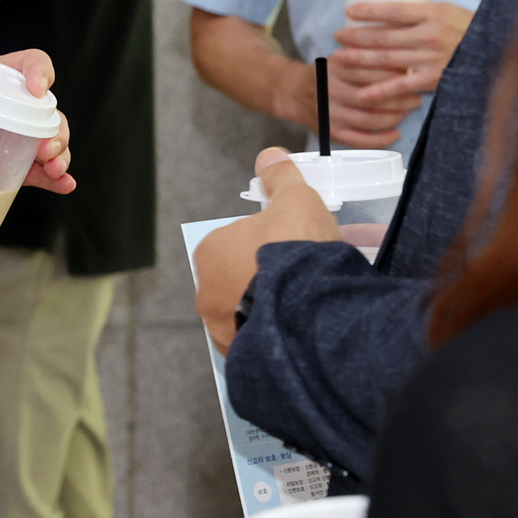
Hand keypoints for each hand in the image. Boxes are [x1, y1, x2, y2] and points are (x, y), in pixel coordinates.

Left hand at [0, 49, 75, 193]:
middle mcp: (12, 106)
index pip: (29, 64)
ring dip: (60, 154)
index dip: (40, 72)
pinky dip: (54, 178)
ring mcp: (14, 137)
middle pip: (48, 109)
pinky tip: (64, 184)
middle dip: (56, 127)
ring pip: (50, 140)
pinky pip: (38, 170)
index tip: (37, 89)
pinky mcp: (10, 165)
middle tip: (46, 148)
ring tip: (54, 168)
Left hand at [195, 150, 342, 350]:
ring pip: (250, 314)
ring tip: (308, 304)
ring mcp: (224, 332)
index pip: (233, 243)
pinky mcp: (244, 360)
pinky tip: (303, 330)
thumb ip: (281, 179)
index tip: (289, 246)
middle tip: (302, 275)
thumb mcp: (295, 201)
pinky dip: (278, 337)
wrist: (310, 312)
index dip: (264, 242)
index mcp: (211, 254)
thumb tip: (269, 157)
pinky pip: (261, 343)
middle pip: (240, 280)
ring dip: (274, 309)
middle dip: (267, 277)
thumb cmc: (294, 250)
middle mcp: (208, 297)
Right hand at [278, 59, 409, 151]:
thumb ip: (367, 57)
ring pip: (369, 120)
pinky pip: (360, 140)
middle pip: (371, 97)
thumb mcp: (342, 57)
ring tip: (408, 111)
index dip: (394, 75)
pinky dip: (381, 139)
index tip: (411, 75)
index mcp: (334, 68)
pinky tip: (395, 134)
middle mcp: (330, 91)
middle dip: (399, 98)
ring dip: (394, 117)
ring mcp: (330, 114)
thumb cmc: (327, 74)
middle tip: (416, 96)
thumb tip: (403, 63)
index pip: (370, 71)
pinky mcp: (331, 132)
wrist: (295, 93)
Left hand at [331, 0, 472, 97]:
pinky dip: (380, 90)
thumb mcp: (447, 10)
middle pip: (384, 36)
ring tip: (340, 58)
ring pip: (387, 59)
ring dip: (360, 59)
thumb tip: (388, 11)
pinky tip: (363, 93)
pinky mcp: (433, 79)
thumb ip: (420, 12)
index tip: (349, 12)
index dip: (368, 11)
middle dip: (357, 36)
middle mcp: (429, 35)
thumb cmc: (469, 28)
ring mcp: (430, 58)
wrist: (497, 51)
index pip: (392, 10)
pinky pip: (401, 85)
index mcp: (432, 13)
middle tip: (337, 36)